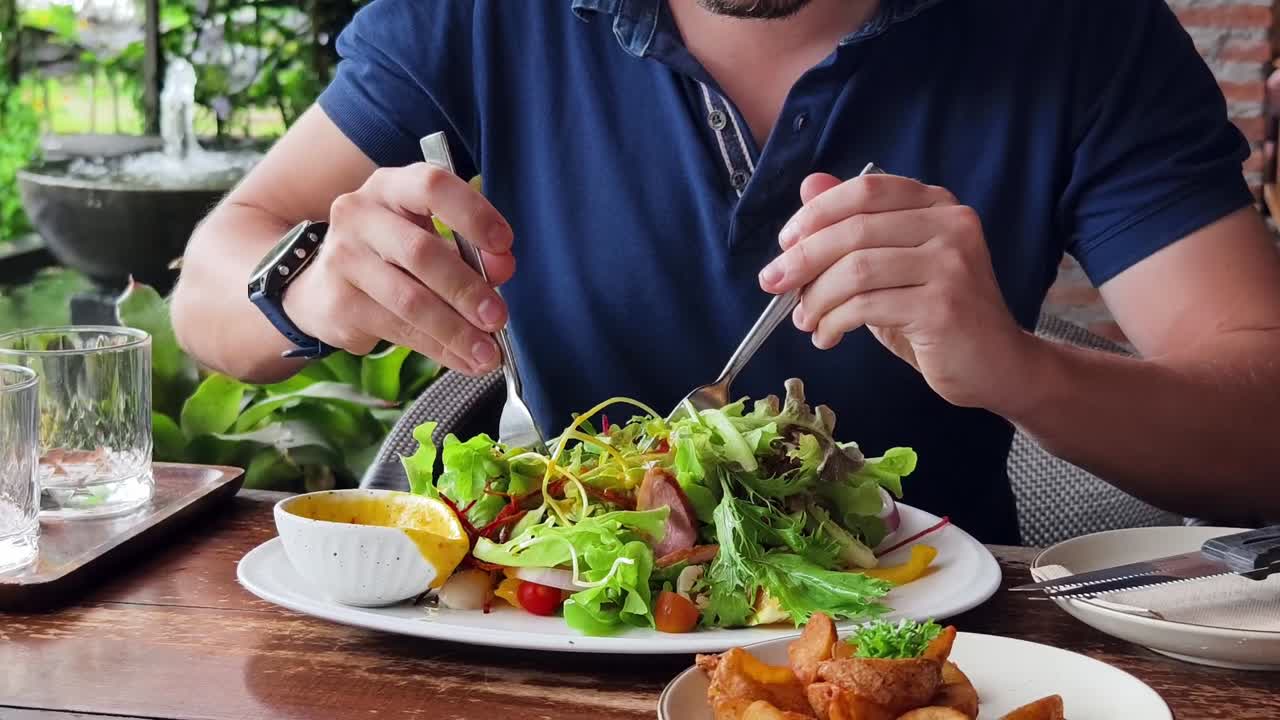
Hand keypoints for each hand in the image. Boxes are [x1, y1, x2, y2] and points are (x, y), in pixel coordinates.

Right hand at [283, 163, 513, 374]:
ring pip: (410, 300)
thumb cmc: (391, 255)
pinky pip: (399, 330)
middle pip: (421, 252)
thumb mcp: (430, 239)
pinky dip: (439, 348)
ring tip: (487, 353)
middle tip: (498, 317)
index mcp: (392, 187)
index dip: (473, 215)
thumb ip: (469, 250)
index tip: (504, 246)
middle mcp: (360, 214)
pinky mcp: (339, 303)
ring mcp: (343, 258)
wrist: (323, 286)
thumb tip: (502, 268)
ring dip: (456, 331)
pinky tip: (463, 359)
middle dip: (467, 290)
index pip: (433, 187)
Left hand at [759, 172, 1038, 410]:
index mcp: (937, 204)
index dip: (816, 213)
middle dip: (802, 260)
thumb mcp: (890, 265)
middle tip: (773, 285)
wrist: (997, 365)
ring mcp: (951, 264)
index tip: (785, 244)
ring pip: (856, 270)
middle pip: (854, 229)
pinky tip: (827, 337)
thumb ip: (854, 226)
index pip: (865, 191)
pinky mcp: (943, 306)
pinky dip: (834, 322)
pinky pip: (867, 306)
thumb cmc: (936, 316)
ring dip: (816, 298)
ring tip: (804, 321)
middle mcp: (950, 225)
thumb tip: (809, 183)